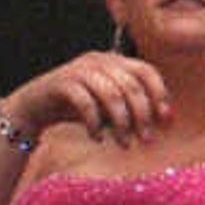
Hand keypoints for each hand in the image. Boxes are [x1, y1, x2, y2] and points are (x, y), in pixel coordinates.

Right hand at [2, 50, 171, 147]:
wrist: (36, 106)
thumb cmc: (82, 108)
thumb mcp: (113, 108)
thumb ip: (137, 109)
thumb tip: (169, 119)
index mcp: (115, 61)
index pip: (146, 70)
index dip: (159, 93)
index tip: (165, 120)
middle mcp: (99, 60)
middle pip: (131, 86)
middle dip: (142, 116)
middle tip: (145, 140)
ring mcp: (79, 69)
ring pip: (111, 95)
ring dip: (121, 123)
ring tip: (124, 144)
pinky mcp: (62, 82)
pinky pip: (86, 103)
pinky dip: (95, 123)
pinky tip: (97, 138)